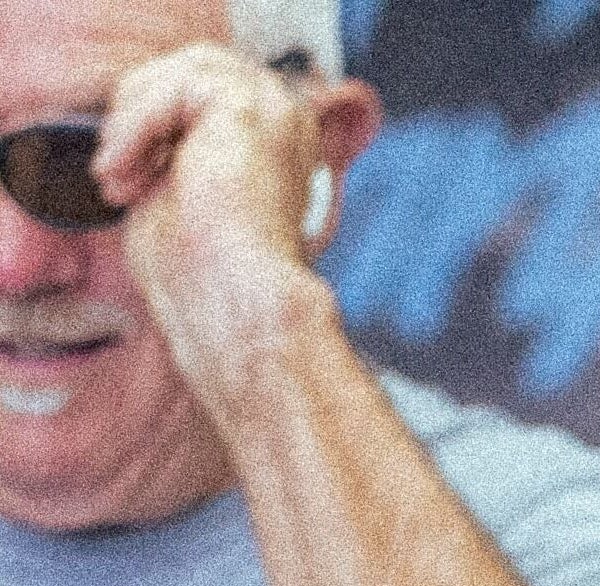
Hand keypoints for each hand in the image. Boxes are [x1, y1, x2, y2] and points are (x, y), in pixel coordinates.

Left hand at [91, 45, 335, 390]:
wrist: (234, 303)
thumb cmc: (207, 274)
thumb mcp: (183, 193)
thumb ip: (173, 149)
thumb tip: (134, 128)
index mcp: (280, 143)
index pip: (201, 94)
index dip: (152, 125)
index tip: (124, 184)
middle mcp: (287, 118)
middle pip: (186, 70)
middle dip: (136, 117)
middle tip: (115, 177)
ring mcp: (274, 107)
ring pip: (174, 73)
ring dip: (130, 124)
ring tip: (119, 179)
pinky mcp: (247, 106)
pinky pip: (169, 88)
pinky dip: (133, 131)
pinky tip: (127, 175)